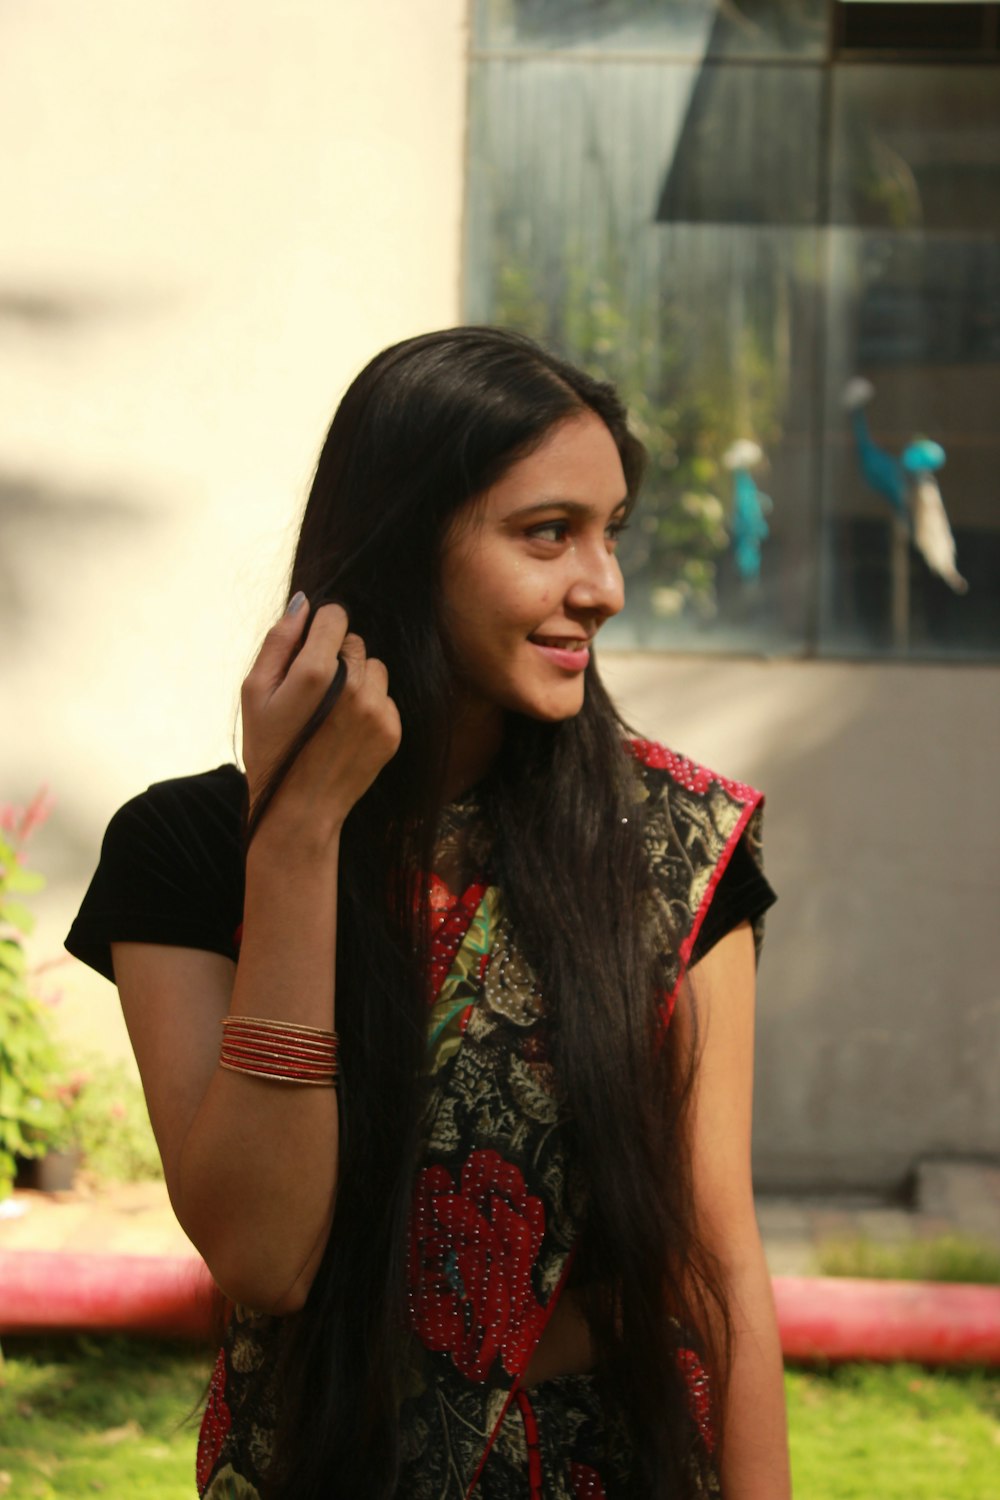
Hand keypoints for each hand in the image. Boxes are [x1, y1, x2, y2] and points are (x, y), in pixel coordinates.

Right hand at [241, 595, 401, 835]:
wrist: (299, 809)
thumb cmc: (269, 748)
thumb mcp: (255, 693)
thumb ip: (279, 642)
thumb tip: (303, 604)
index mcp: (316, 672)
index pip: (335, 616)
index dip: (319, 627)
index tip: (307, 649)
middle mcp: (353, 687)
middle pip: (354, 642)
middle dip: (335, 656)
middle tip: (313, 692)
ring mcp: (377, 710)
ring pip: (374, 668)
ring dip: (357, 680)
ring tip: (331, 712)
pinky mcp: (392, 731)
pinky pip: (385, 698)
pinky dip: (370, 707)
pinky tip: (346, 731)